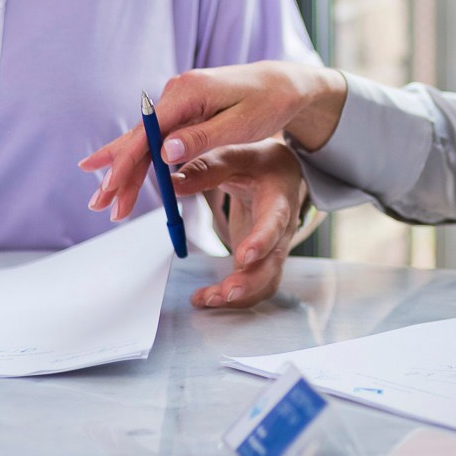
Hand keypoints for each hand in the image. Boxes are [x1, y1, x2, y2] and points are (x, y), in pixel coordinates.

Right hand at [77, 63, 345, 222]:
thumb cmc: (269, 102)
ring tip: (108, 200)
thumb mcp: (240, 124)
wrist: (286, 84)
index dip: (126, 163)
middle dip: (118, 172)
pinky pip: (157, 136)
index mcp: (188, 91)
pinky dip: (142, 158)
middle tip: (100, 206)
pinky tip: (121, 172)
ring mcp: (179, 99)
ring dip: (127, 170)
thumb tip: (165, 153)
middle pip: (140, 138)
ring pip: (146, 140)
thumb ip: (202, 138)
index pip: (148, 133)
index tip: (111, 189)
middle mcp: (177, 91)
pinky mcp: (185, 108)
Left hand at [172, 141, 307, 309]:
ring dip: (239, 296)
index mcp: (279, 200)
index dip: (262, 241)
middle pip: (272, 263)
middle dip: (249, 282)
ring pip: (265, 281)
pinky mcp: (263, 262)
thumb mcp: (236, 156)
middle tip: (223, 292)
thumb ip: (206, 168)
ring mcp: (274, 250)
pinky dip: (234, 299)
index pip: (275, 223)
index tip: (244, 257)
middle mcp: (282, 230)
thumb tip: (173, 182)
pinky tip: (206, 298)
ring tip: (206, 299)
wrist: (281, 174)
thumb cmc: (261, 164)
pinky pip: (255, 287)